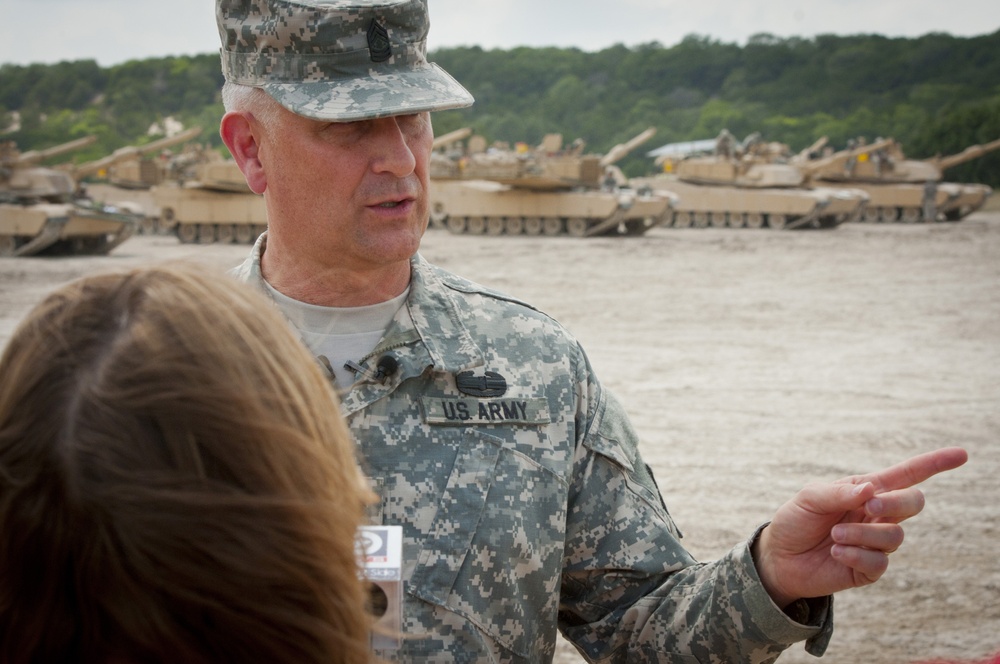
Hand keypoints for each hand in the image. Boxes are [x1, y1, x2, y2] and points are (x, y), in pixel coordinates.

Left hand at [753, 447, 967, 607]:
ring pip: (895, 536)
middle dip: (896, 503)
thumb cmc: (795, 521)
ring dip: (863, 534)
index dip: (934, 464)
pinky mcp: (869, 569)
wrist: (779, 557)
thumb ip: (838, 492)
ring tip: (835, 536)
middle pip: (913, 502)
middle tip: (868, 506)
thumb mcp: (809, 498)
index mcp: (865, 491)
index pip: (906, 475)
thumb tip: (871, 490)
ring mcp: (875, 542)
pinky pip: (880, 563)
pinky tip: (837, 552)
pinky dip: (857, 555)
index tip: (961, 454)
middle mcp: (876, 515)